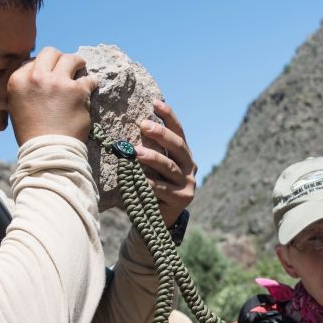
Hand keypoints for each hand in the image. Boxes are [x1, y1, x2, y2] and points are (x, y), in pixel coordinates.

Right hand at [8, 48, 97, 143]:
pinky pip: (89, 79)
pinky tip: (91, 87)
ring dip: (77, 63)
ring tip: (80, 68)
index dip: (43, 66)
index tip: (50, 72)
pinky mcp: (78, 91)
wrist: (48, 150)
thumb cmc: (32, 132)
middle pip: (50, 53)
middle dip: (59, 58)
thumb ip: (25, 87)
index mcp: (18, 80)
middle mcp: (37, 77)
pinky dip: (91, 83)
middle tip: (67, 65)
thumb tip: (35, 73)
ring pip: (71, 59)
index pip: (32, 62)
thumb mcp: (16, 106)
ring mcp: (59, 82)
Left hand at [135, 100, 196, 225]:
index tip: (155, 102)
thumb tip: (132, 125)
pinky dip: (149, 182)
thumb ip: (150, 150)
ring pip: (169, 167)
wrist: (158, 219)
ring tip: (134, 152)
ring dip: (152, 157)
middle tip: (144, 124)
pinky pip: (162, 188)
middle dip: (161, 134)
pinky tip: (136, 177)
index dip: (169, 116)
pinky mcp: (181, 199)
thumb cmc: (151, 186)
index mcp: (184, 155)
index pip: (179, 131)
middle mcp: (190, 167)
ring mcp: (187, 184)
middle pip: (178, 146)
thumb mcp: (153, 166)